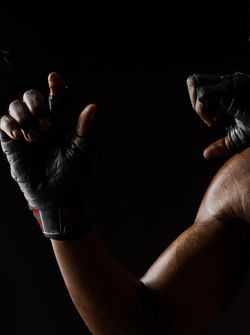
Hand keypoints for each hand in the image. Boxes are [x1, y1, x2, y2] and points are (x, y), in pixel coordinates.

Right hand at [0, 72, 96, 239]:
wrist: (56, 193)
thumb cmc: (73, 171)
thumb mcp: (82, 148)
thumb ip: (85, 127)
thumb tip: (93, 106)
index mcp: (61, 120)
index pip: (57, 97)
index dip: (55, 85)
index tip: (54, 78)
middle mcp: (42, 121)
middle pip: (32, 96)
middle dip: (37, 103)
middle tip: (47, 124)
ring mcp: (25, 129)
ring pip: (15, 106)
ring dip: (24, 116)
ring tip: (35, 136)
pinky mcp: (11, 140)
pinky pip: (3, 122)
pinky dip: (10, 124)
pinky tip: (20, 136)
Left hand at [187, 72, 249, 157]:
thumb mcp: (243, 137)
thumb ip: (224, 144)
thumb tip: (204, 154)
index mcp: (233, 90)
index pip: (203, 86)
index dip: (200, 104)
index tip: (212, 120)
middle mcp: (232, 83)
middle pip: (195, 81)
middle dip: (195, 101)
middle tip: (209, 119)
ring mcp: (233, 85)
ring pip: (197, 84)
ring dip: (198, 105)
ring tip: (213, 120)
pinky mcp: (236, 91)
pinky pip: (206, 94)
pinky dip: (203, 108)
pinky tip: (214, 121)